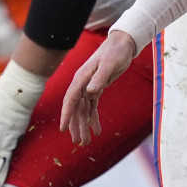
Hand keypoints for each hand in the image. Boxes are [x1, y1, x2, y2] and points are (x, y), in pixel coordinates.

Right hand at [60, 31, 136, 145]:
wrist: (123, 43)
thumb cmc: (116, 51)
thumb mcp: (109, 64)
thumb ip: (100, 77)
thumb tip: (90, 92)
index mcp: (81, 78)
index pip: (70, 99)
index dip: (66, 114)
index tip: (63, 129)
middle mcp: (82, 84)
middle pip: (76, 108)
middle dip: (77, 126)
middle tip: (80, 142)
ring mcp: (89, 86)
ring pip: (83, 110)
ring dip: (84, 125)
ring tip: (86, 141)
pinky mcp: (97, 88)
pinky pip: (92, 106)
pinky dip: (93, 118)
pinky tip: (97, 129)